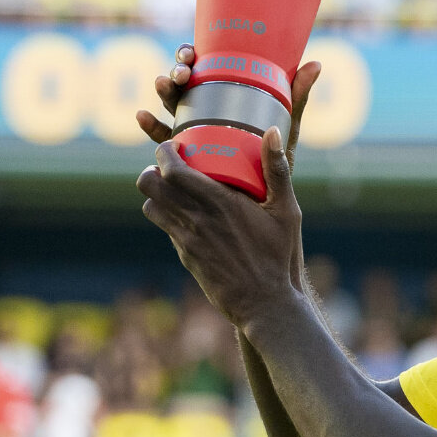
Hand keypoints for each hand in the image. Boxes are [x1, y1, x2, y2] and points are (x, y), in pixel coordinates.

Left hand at [135, 46, 322, 288]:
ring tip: (173, 190)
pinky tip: (189, 218)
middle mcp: (196, 220)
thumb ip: (278, 170)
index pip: (171, 169)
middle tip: (170, 167)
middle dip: (153, 170)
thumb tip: (275, 131)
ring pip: (150, 207)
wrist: (264, 305)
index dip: (164, 152)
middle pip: (150, 184)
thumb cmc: (279, 257)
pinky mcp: (185, 257)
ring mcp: (186, 240)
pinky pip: (166, 229)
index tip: (173, 146)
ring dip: (157, 195)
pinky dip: (169, 218)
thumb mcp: (286, 212)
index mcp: (218, 202)